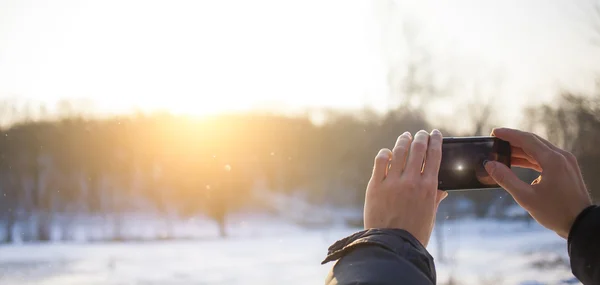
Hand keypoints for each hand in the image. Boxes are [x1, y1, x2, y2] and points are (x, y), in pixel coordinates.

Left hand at [364, 130, 447, 246]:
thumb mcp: (430, 216)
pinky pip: (380, 161)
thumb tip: (443, 190)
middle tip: (420, 134)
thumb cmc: (413, 233)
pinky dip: (385, 153)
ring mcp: (392, 182)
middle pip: (418, 148)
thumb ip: (435, 199)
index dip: (435, 140)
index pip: (434, 155)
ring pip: (399, 151)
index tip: (435, 134)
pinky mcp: (376, 186)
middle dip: (420, 137)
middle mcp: (412, 181)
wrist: (391, 245)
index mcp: (429, 188)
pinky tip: (388, 153)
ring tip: (405, 137)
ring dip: (404, 140)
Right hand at [484, 128, 592, 238]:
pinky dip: (531, 158)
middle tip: (496, 142)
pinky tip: (518, 163)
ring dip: (521, 150)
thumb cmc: (556, 212)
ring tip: (503, 154)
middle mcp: (562, 157)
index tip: (494, 132)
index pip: (526, 139)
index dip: (508, 134)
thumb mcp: (526, 197)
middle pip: (533, 142)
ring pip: (539, 149)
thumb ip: (506, 179)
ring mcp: (566, 162)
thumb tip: (490, 165)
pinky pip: (546, 158)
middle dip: (513, 141)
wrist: (581, 224)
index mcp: (553, 160)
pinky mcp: (567, 169)